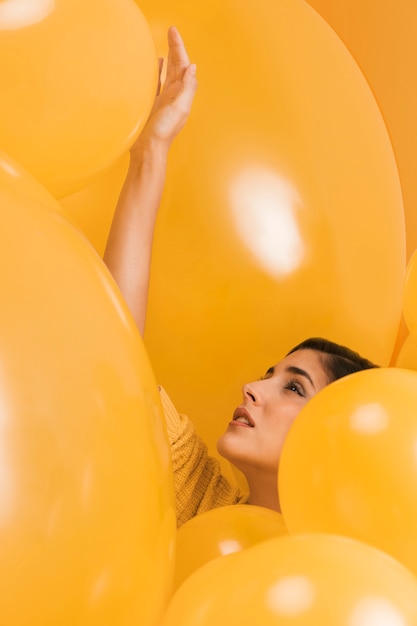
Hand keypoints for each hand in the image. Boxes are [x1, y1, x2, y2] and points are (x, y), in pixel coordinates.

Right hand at [131, 26, 196, 161]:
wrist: (148, 149)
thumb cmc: (163, 132)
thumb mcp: (179, 109)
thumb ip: (187, 89)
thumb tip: (192, 68)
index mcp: (181, 95)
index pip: (183, 66)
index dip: (179, 48)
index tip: (174, 32)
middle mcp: (173, 96)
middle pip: (176, 66)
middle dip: (175, 49)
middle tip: (171, 31)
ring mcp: (162, 100)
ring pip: (167, 73)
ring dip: (168, 59)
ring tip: (166, 46)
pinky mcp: (151, 105)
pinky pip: (156, 83)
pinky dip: (157, 72)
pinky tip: (155, 66)